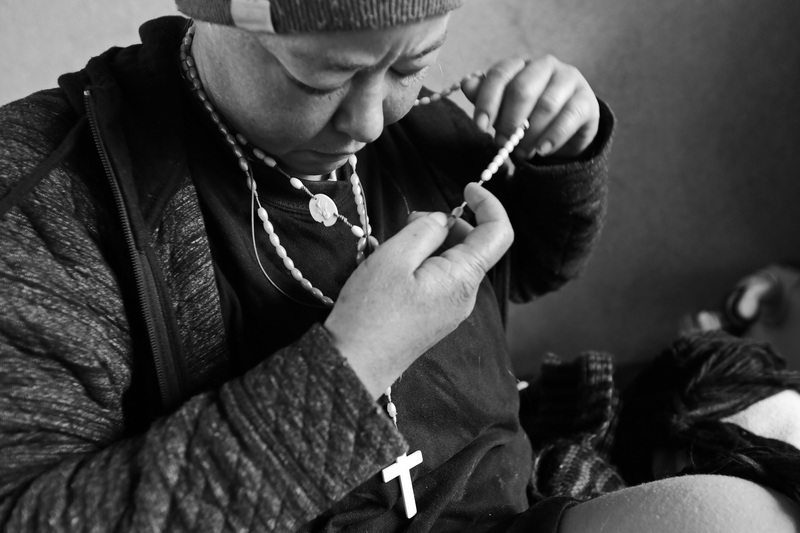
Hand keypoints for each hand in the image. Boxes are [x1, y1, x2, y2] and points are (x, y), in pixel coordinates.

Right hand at [323, 183, 512, 398]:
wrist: (354, 363)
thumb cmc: (371, 311)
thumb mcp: (394, 257)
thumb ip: (425, 230)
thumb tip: (442, 220)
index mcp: (463, 278)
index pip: (498, 233)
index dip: (488, 204)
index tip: (466, 188)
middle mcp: (465, 295)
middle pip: (473, 245)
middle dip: (447, 224)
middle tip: (407, 224)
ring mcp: (452, 309)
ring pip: (453, 261)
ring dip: (429, 244)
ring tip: (392, 248)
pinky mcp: (436, 318)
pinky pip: (439, 279)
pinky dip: (423, 263)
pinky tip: (393, 268)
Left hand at [462, 55, 599, 158]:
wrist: (565, 131)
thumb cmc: (527, 117)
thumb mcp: (503, 110)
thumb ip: (485, 98)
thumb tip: (467, 84)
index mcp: (520, 64)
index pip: (500, 75)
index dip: (488, 101)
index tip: (480, 126)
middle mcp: (545, 65)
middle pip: (522, 89)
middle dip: (509, 121)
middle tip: (502, 144)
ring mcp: (569, 80)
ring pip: (546, 105)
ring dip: (530, 134)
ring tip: (521, 153)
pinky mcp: (586, 100)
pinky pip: (569, 117)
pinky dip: (552, 137)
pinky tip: (541, 150)